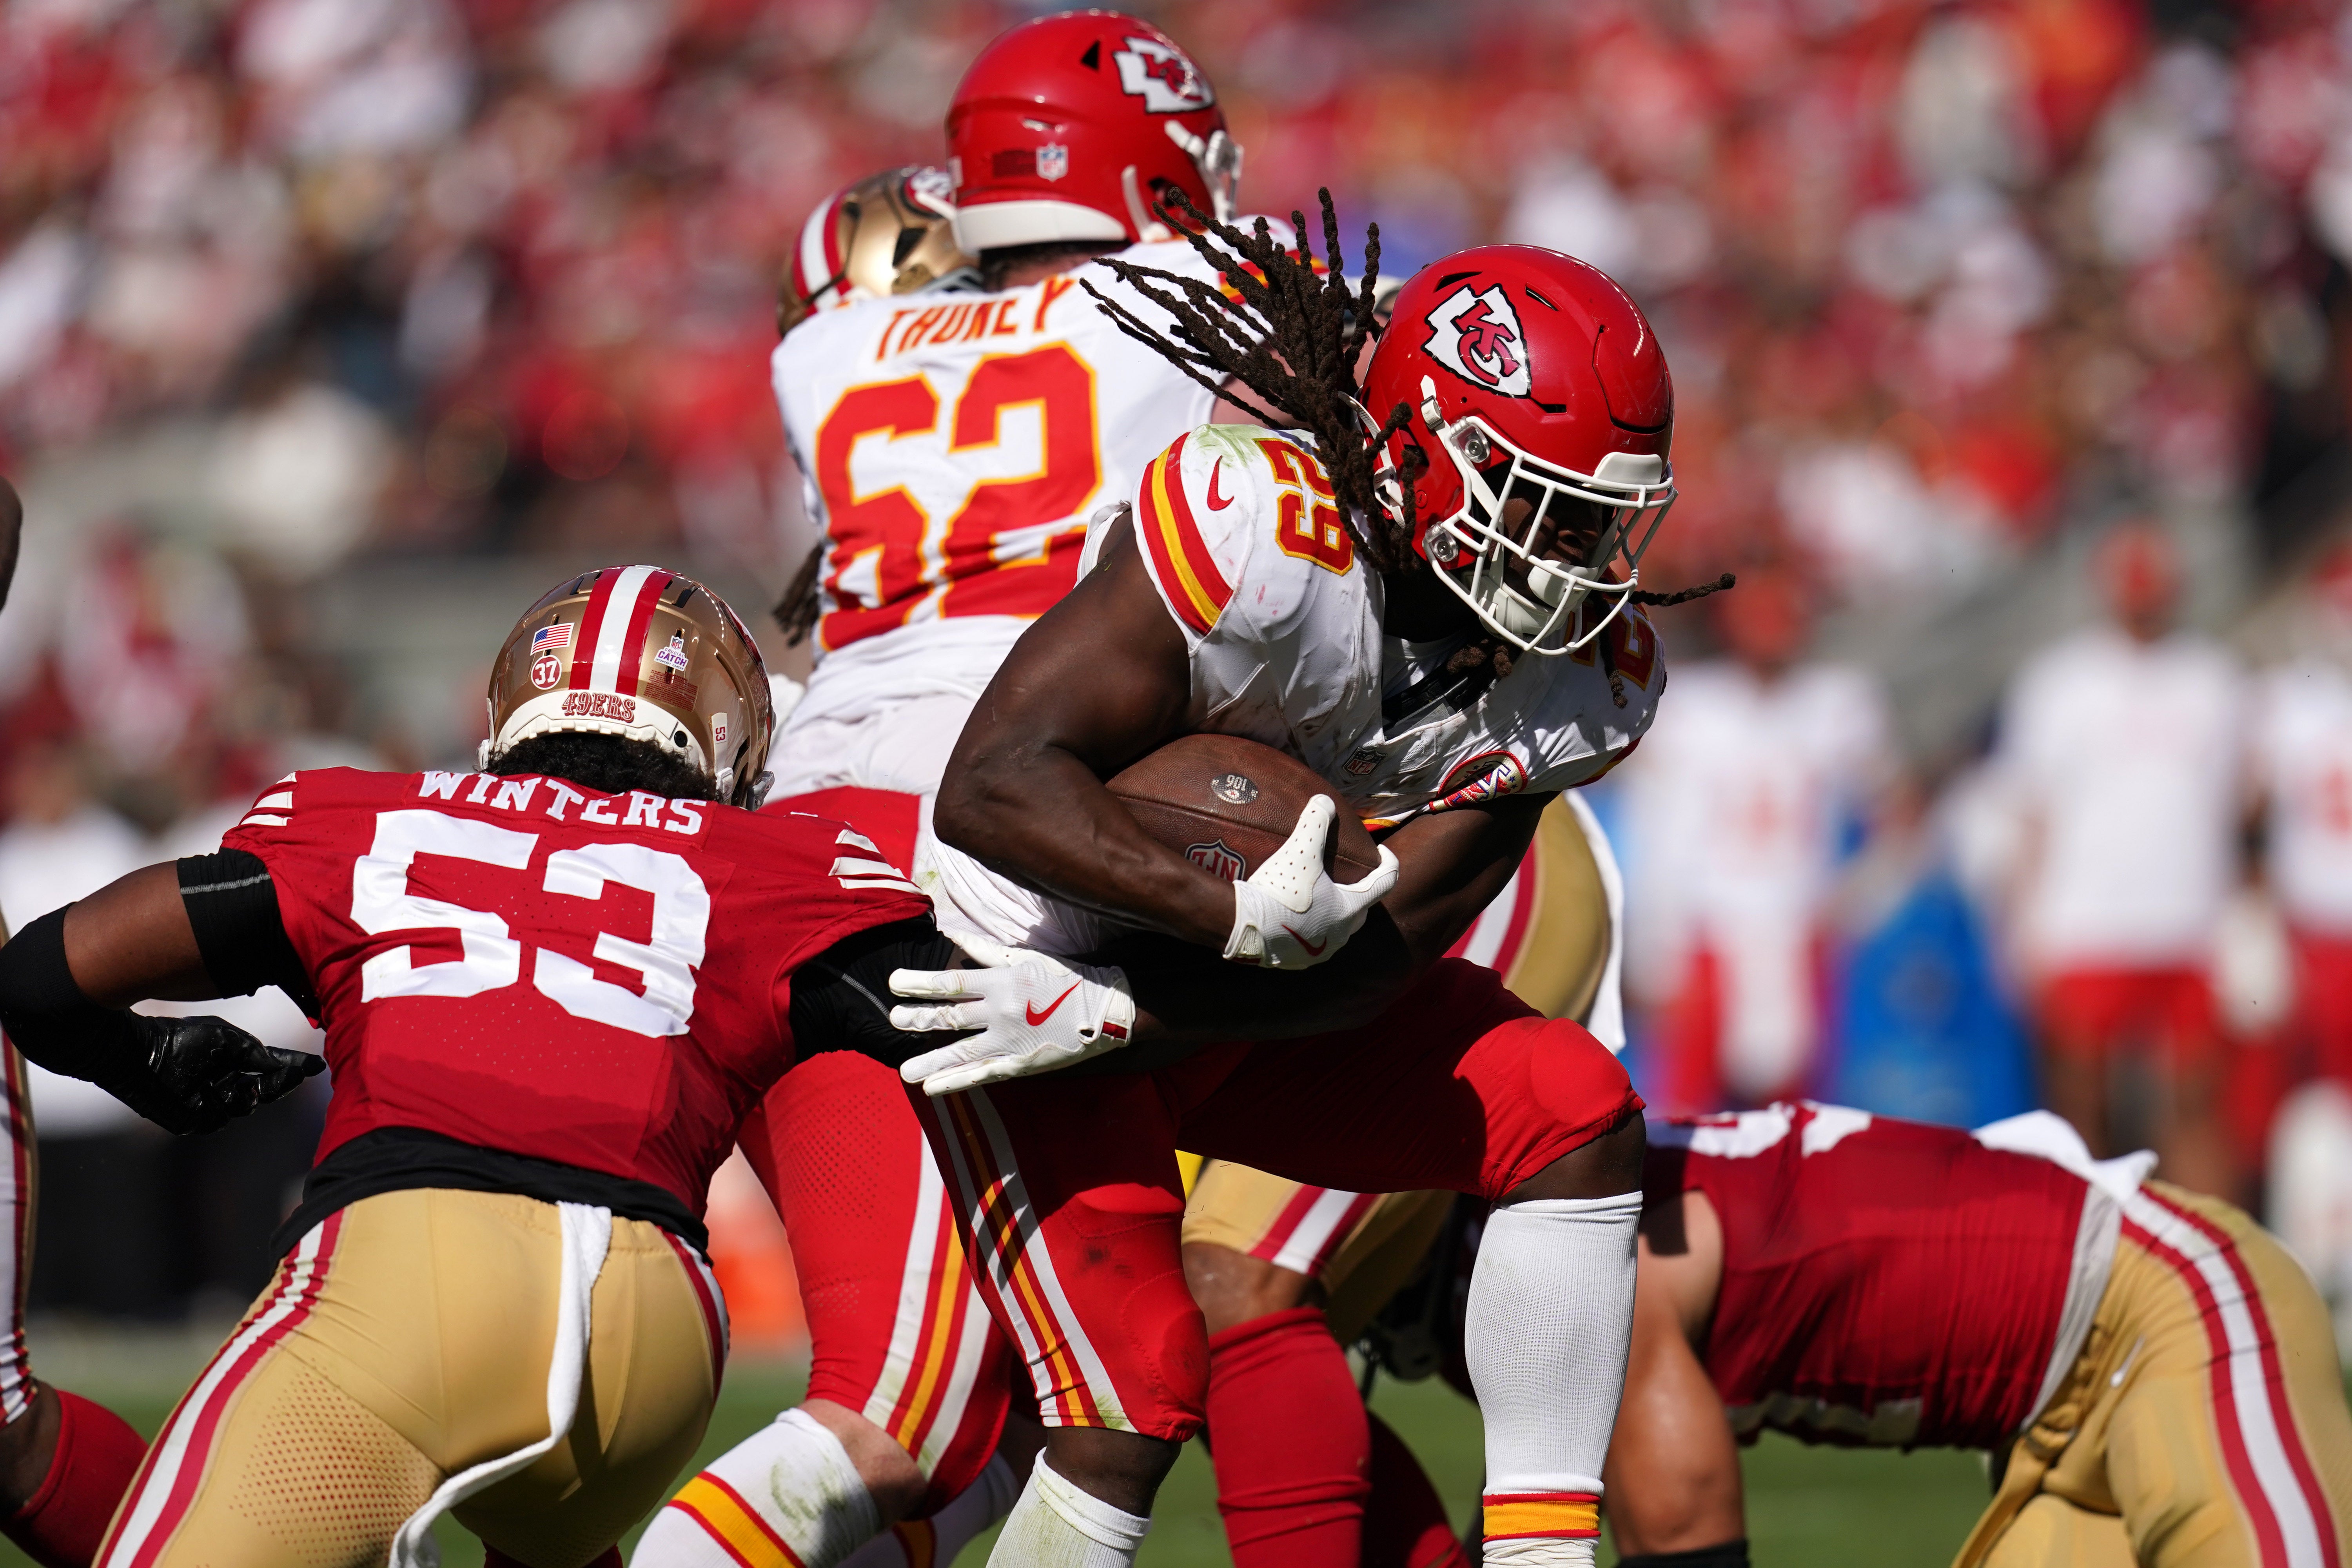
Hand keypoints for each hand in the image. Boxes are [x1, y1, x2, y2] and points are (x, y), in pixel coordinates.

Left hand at [109, 1015, 324, 1135]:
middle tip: (292, 1074)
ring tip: (230, 1081)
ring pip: (243, 1108)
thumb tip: (286, 1066)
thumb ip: (257, 1053)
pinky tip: (205, 1090)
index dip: (294, 1067)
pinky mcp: (191, 1119)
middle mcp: (226, 1082)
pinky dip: (215, 1105)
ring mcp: (209, 1102)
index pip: (272, 1066)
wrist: (140, 1052)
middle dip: (279, 1083)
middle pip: (265, 1091)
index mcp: (236, 1061)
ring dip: (242, 1094)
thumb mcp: (227, 1039)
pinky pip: (216, 1119)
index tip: (317, 1066)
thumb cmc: (181, 1038)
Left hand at [889, 937, 1135, 1096]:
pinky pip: (983, 1075)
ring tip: (903, 1072)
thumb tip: (952, 937)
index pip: (952, 983)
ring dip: (930, 1062)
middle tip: (892, 1020)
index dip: (921, 984)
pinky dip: (956, 1083)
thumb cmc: (1065, 977)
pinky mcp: (1021, 1064)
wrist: (1106, 1008)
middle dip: (918, 1019)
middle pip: (950, 1017)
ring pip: (961, 1053)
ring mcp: (1010, 1041)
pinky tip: (933, 1089)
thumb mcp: (1026, 956)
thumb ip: (985, 951)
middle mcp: (1001, 1012)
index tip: (894, 983)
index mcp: (1002, 982)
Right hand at [1224, 796, 1398, 968]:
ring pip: (1338, 929)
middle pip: (1362, 909)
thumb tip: (1324, 800)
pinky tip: (1295, 917)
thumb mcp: (1300, 850)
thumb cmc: (1280, 890)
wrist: (1244, 928)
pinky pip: (1313, 941)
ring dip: (1334, 912)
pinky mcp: (1298, 962)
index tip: (1384, 852)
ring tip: (1321, 895)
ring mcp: (1320, 951)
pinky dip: (1310, 927)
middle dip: (1360, 891)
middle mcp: (1341, 934)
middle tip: (1349, 875)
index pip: (1385, 883)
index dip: (1389, 863)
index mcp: (1350, 909)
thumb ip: (1315, 822)